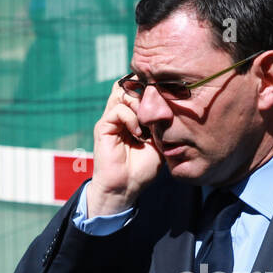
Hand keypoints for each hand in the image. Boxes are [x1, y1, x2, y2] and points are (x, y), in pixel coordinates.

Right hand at [87, 80, 161, 216]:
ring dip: (138, 103)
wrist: (126, 187)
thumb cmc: (143, 169)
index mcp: (132, 117)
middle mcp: (120, 115)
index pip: (137, 90)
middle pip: (127, 85)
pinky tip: (139, 134)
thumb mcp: (159, 143)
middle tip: (156, 107)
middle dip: (144, 91)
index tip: (165, 99)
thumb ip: (161, 124)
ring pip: (121, 92)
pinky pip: (117, 111)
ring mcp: (111, 120)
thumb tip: (169, 105)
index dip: (150, 89)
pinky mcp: (104, 127)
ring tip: (147, 121)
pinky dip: (131, 118)